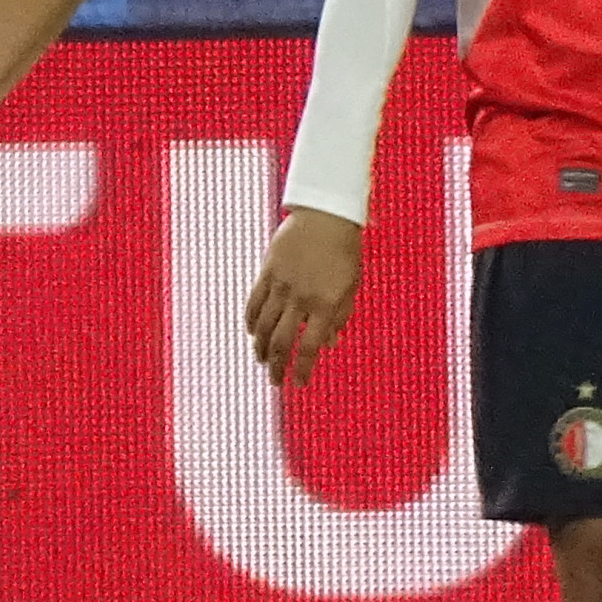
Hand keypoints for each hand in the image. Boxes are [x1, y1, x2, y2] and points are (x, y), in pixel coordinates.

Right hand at [245, 204, 364, 389]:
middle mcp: (300, 298)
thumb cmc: (345, 252)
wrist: (326, 216)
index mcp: (324, 304)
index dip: (302, 370)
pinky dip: (251, 322)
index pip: (309, 347)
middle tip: (276, 381)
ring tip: (262, 361)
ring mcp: (281, 285)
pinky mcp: (267, 273)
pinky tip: (252, 333)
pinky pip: (254, 303)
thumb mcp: (350, 287)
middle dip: (277, 367)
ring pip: (263, 326)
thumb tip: (329, 344)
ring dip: (261, 348)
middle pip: (281, 342)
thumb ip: (339, 317)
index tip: (299, 385)